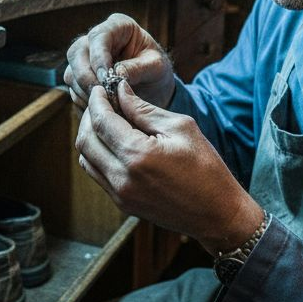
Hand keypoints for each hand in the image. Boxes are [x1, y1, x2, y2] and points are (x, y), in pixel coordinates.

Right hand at [64, 13, 174, 108]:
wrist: (153, 87)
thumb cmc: (156, 70)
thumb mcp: (156, 67)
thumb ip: (138, 68)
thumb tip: (117, 74)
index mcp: (118, 26)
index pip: (98, 36)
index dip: (98, 57)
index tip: (105, 78)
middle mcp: (96, 39)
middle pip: (76, 53)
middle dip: (86, 77)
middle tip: (101, 96)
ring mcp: (85, 58)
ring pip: (71, 73)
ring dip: (85, 92)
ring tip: (107, 106)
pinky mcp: (80, 77)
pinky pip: (73, 90)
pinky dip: (85, 102)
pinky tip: (102, 110)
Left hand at [76, 81, 264, 254]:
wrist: (217, 213)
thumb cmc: (206, 167)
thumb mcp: (180, 128)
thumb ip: (144, 109)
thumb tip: (120, 91)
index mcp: (138, 155)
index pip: (101, 121)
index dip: (96, 101)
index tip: (100, 88)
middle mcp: (122, 178)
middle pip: (85, 140)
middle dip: (89, 117)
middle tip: (101, 102)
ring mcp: (120, 194)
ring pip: (86, 158)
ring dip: (91, 136)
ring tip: (106, 121)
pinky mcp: (122, 203)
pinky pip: (97, 174)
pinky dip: (97, 155)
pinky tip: (113, 143)